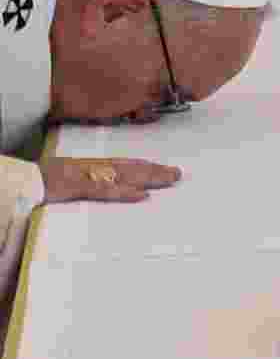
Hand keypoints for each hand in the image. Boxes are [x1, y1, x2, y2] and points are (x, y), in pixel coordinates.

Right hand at [40, 157, 182, 203]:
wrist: (22, 180)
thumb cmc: (42, 179)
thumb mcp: (70, 178)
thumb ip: (89, 182)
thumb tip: (106, 186)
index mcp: (91, 165)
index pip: (125, 164)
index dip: (146, 165)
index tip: (165, 168)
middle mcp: (93, 167)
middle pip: (131, 167)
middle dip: (156, 170)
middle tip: (178, 174)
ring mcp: (86, 176)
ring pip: (125, 175)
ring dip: (149, 177)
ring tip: (170, 180)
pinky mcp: (77, 188)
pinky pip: (104, 190)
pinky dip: (123, 192)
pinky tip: (142, 195)